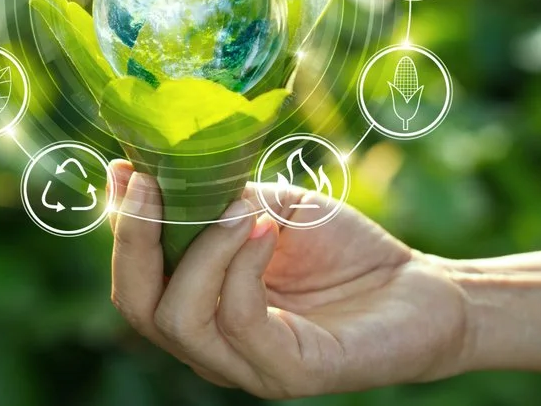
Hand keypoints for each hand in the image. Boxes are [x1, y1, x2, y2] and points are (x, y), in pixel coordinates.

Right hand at [108, 160, 469, 397]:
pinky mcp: (290, 372)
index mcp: (199, 302)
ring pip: (179, 318)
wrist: (419, 288)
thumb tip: (162, 169)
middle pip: (137, 304)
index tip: (124, 168)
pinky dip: (241, 267)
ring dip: (200, 249)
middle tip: (152, 184)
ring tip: (236, 208)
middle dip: (135, 239)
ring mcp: (246, 364)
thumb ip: (219, 199)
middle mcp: (211, 342)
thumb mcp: (270, 208)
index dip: (121, 224)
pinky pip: (242, 322)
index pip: (135, 277)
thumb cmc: (342, 249)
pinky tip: (264, 230)